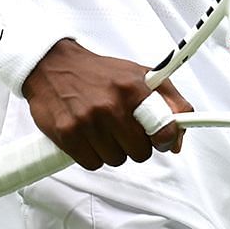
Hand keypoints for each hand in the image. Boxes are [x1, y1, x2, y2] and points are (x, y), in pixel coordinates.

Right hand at [23, 38, 190, 169]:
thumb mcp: (138, 75)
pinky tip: (86, 136)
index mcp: (132, 87)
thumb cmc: (98, 73)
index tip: (161, 139)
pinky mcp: (67, 133)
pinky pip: (92, 163)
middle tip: (121, 128)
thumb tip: (177, 140)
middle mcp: (110, 104)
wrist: (51, 65)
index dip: (165, 139)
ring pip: (116, 160)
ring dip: (110, 150)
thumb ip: (169, 102)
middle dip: (133, 144)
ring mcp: (87, 120)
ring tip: (100, 129)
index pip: (164, 129)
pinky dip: (90, 154)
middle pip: (140, 153)